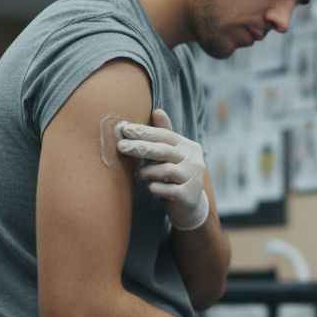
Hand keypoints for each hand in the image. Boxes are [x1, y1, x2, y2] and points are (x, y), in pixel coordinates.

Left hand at [117, 109, 210, 230]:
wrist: (190, 206)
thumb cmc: (175, 176)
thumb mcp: (172, 154)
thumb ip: (164, 134)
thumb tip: (157, 110)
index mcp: (190, 147)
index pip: (165, 135)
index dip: (145, 132)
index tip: (125, 129)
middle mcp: (195, 161)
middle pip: (164, 151)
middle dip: (140, 147)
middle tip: (121, 146)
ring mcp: (193, 179)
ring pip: (165, 170)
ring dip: (147, 171)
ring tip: (138, 174)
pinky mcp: (188, 196)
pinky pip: (166, 189)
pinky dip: (155, 187)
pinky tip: (151, 187)